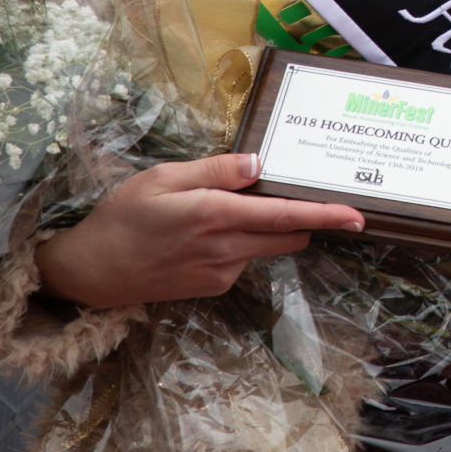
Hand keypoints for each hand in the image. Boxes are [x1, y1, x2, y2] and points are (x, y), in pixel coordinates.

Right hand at [34, 152, 364, 307]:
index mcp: (215, 215)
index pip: (285, 215)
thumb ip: (215, 170)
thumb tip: (257, 164)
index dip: (325, 214)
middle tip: (298, 193)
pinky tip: (205, 234)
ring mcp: (221, 272)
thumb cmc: (123, 216)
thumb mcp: (163, 178)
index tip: (357, 215)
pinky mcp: (214, 287)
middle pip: (288, 233)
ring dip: (268, 228)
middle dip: (305, 216)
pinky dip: (241, 243)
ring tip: (227, 209)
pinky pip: (244, 259)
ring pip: (267, 246)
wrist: (92, 272)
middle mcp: (225, 248)